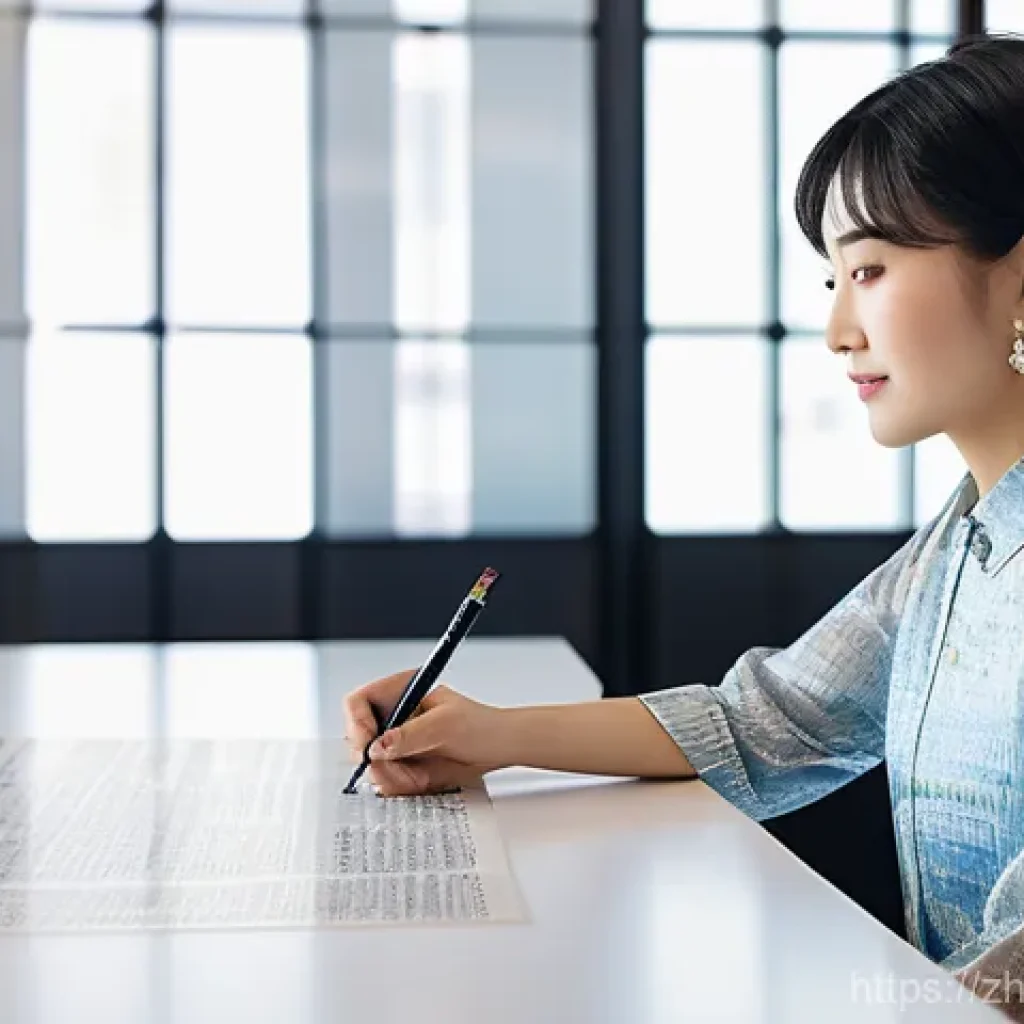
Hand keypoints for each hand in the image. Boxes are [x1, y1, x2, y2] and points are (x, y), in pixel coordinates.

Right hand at [343, 670, 512, 796]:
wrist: (499, 749)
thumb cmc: (482, 726)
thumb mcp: (445, 725)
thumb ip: (409, 735)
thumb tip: (378, 746)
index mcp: (402, 691)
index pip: (358, 702)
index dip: (357, 724)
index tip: (369, 747)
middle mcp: (395, 715)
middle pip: (358, 737)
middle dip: (374, 760)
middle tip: (393, 770)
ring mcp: (397, 741)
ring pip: (370, 764)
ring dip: (390, 776)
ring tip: (417, 777)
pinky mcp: (403, 763)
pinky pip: (385, 779)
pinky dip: (399, 785)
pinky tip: (420, 780)